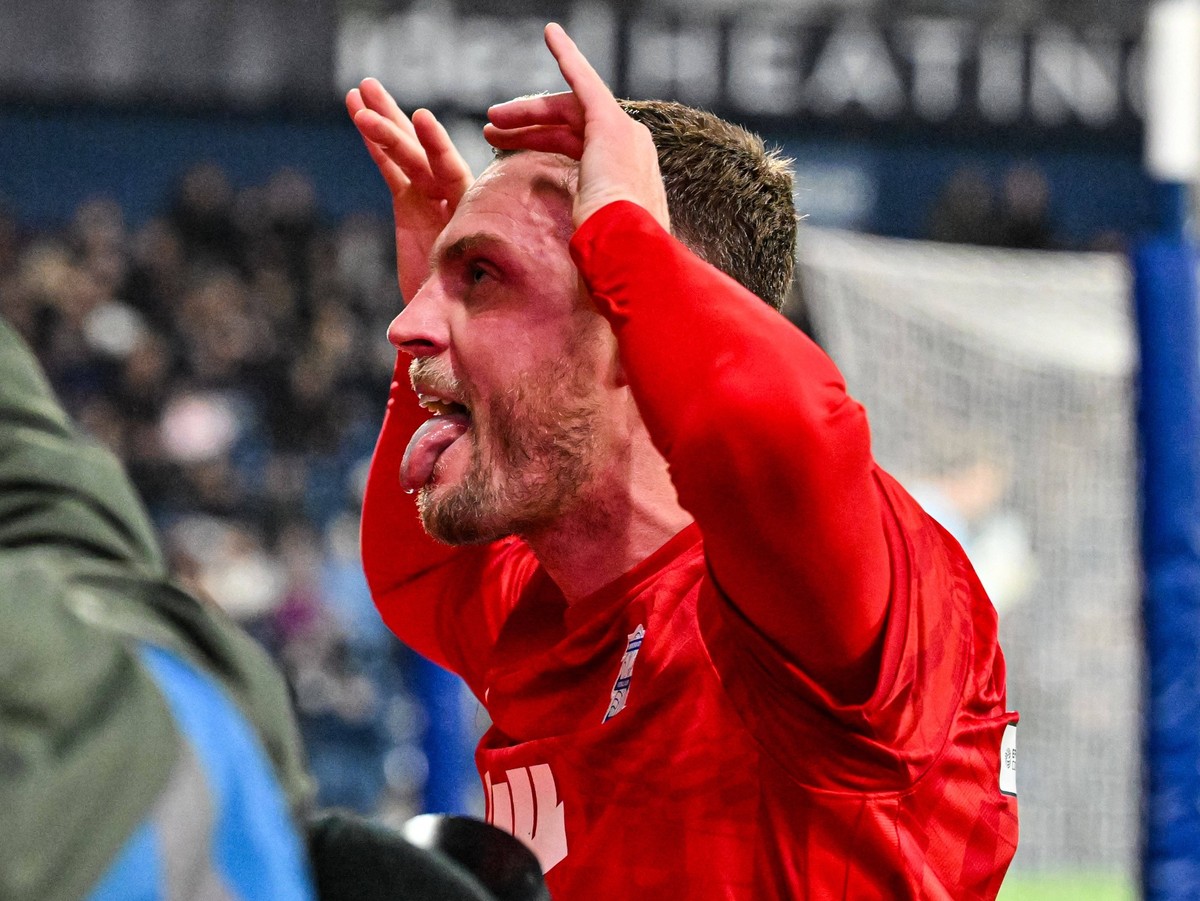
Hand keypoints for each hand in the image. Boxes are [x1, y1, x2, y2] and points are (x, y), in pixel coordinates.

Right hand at [346, 80, 473, 300]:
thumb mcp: (455, 303)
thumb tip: (432, 318)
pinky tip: (354, 108)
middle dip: (396, 126)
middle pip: (423, 155)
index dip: (438, 147)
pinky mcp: (410, 201)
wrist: (448, 316)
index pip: (453, 173)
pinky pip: (390, 165)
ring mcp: (431, 196)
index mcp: (472, 213)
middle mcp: (454, 197)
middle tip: (371, 95)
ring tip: (359, 89)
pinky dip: (374, 142)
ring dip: (382, 121)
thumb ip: (444, 299)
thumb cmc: (460, 311)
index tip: (422, 119)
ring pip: (404, 153)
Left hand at [483, 23, 669, 231]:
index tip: (511, 143)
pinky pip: (584, 80)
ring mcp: (622, 134)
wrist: (628, 250)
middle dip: (528, 127)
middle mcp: (630, 150)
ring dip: (528, 112)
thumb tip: (572, 251)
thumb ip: (582, 228)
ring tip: (490, 119)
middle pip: (570, 127)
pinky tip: (551, 34)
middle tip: (491, 131)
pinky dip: (568, 55)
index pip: (577, 147)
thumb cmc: (609, 258)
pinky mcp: (609, 123)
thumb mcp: (591, 239)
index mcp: (625, 176)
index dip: (542, 141)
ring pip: (567, 110)